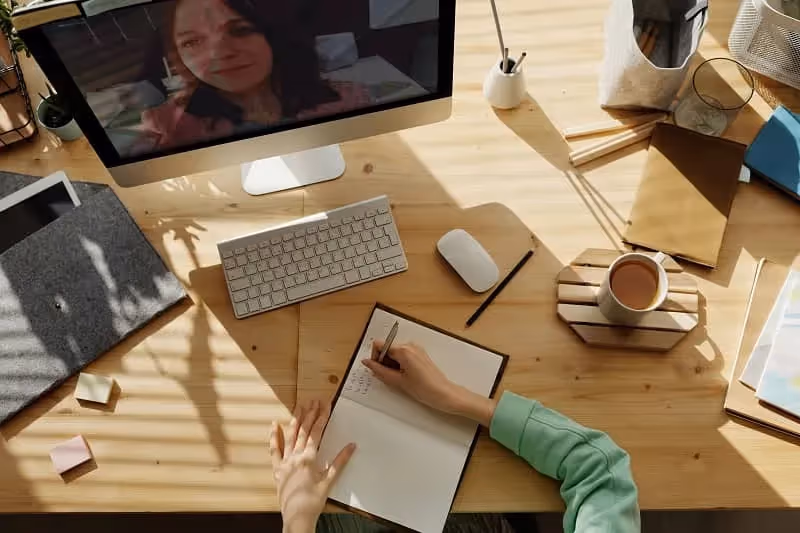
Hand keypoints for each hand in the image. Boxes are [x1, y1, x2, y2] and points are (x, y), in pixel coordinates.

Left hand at [269, 400, 355, 532]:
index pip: (316, 432)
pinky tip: (274, 425)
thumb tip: (351, 446)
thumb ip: (340, 462)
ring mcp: (284, 462)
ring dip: (295, 420)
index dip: (321, 417)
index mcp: (308, 458)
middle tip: (314, 401)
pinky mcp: (277, 469)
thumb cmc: (313, 501)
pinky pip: (274, 450)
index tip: (325, 405)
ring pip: (290, 436)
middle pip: (303, 431)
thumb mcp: (329, 481)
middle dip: (310, 414)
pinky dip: (274, 436)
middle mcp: (295, 457)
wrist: (297, 517)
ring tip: (299, 406)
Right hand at [362, 341, 496, 426]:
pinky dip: (399, 364)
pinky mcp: (420, 355)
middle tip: (389, 377)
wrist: (444, 394)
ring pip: (394, 352)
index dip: (375, 357)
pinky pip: (403, 355)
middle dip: (383, 361)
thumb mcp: (397, 381)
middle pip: (387, 348)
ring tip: (399, 379)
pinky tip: (405, 377)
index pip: (379, 345)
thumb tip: (367, 363)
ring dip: (391, 364)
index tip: (378, 370)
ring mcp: (416, 349)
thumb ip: (379, 370)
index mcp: (404, 350)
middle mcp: (410, 345)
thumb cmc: (424, 389)